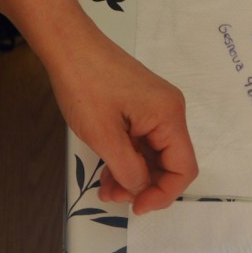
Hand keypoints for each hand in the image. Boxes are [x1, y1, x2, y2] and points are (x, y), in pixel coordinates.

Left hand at [49, 28, 197, 214]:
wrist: (68, 45)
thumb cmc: (84, 85)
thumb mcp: (104, 136)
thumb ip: (128, 169)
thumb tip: (142, 189)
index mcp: (169, 116)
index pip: (184, 168)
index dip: (164, 193)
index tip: (137, 207)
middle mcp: (169, 112)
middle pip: (169, 162)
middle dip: (144, 186)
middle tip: (113, 197)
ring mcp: (155, 108)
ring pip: (153, 154)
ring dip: (133, 175)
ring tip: (105, 188)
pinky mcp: (141, 106)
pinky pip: (142, 141)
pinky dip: (127, 159)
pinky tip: (107, 171)